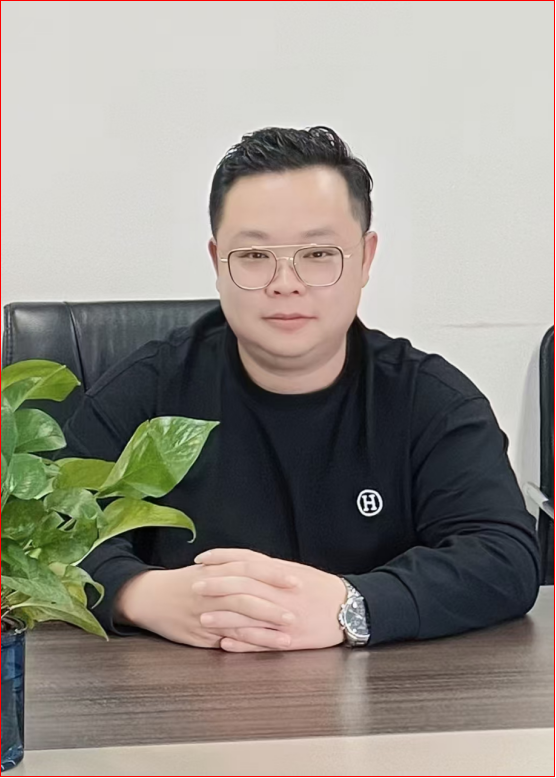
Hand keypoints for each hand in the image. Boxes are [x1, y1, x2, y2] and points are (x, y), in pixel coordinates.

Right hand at [114, 561, 298, 648]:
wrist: (150, 596)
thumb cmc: (185, 582)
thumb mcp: (210, 568)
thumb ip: (236, 568)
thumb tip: (269, 569)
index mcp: (217, 570)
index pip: (250, 568)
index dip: (274, 574)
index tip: (296, 579)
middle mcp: (212, 590)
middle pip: (247, 594)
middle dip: (274, 603)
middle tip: (298, 609)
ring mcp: (206, 612)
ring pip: (240, 619)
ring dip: (266, 627)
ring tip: (289, 633)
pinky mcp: (201, 633)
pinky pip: (228, 638)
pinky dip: (248, 642)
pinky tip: (264, 647)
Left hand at [193, 549, 346, 651]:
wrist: (350, 608)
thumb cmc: (320, 588)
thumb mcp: (295, 570)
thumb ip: (268, 568)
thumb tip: (241, 562)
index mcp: (282, 573)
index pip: (246, 560)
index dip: (222, 558)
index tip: (201, 559)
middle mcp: (281, 592)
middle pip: (244, 585)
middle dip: (216, 586)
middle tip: (194, 587)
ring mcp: (285, 617)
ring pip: (250, 616)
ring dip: (224, 617)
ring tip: (202, 618)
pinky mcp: (291, 639)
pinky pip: (263, 642)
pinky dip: (243, 643)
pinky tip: (225, 643)